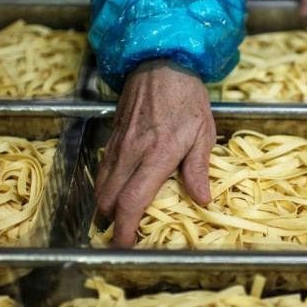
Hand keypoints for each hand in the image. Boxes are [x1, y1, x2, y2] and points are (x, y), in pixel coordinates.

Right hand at [95, 60, 215, 246]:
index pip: (132, 200)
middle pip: (109, 198)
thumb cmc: (187, 97)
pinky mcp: (113, 136)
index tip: (125, 245)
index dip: (125, 227)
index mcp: (156, 154)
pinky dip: (106, 186)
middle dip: (113, 222)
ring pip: (102, 185)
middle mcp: (132, 152)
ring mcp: (119, 144)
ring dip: (107, 206)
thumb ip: (198, 167)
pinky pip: (103, 169)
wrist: (160, 62)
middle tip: (125, 236)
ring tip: (120, 218)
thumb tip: (202, 199)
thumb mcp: (204, 132)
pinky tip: (118, 191)